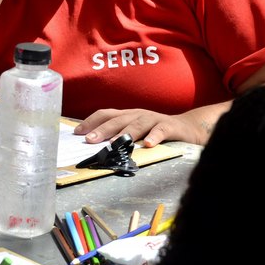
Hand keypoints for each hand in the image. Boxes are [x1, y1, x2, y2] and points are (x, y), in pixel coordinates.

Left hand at [74, 108, 201, 146]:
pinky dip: (155, 137)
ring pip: (137, 124)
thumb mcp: (135, 133)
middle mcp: (137, 115)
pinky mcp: (170, 126)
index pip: (105, 115)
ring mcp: (153, 119)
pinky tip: (148, 145)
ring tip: (114, 142)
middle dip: (102, 129)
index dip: (90, 122)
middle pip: (117, 120)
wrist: (188, 128)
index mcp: (127, 116)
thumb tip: (93, 149)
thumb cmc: (156, 133)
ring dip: (125, 133)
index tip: (76, 133)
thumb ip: (118, 137)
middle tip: (89, 140)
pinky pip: (161, 130)